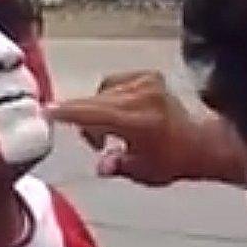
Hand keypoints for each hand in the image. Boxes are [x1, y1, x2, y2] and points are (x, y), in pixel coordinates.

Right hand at [48, 71, 241, 185]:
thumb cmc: (173, 159)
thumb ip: (116, 165)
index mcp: (141, 121)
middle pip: (94, 102)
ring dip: (99, 110)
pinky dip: (111, 97)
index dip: (68, 112)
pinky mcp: (149, 75)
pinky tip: (121, 115)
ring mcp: (147, 82)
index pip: (94, 112)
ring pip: (102, 92)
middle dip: (85, 121)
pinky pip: (114, 83)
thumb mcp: (141, 171)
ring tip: (114, 132)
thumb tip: (101, 166)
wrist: (199, 141)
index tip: (47, 112)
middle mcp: (144, 97)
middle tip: (97, 143)